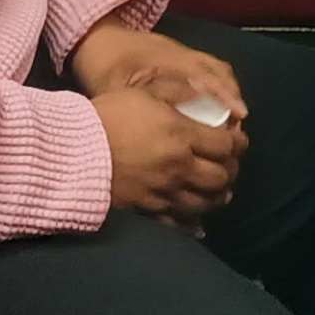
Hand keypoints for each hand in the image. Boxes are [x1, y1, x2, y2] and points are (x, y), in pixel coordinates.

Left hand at [69, 16, 242, 123]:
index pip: (204, 76)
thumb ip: (140, 106)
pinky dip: (221, 85)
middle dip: (233, 97)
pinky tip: (221, 105)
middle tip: (239, 127)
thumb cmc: (104, 66)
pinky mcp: (181, 54)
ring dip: (230, 91)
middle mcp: (181, 54)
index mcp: (166, 62)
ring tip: (235, 120)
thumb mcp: (115, 90)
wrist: (97, 37)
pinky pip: (210, 67)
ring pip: (217, 68)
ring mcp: (183, 52)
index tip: (240, 115)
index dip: (225, 95)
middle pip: (218, 71)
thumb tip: (166, 131)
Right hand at [94, 80, 242, 224]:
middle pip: (220, 177)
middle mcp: (179, 167)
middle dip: (230, 170)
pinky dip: (193, 222)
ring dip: (217, 196)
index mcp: (182, 135)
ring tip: (220, 190)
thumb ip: (181, 93)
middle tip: (229, 164)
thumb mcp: (147, 92)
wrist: (75, 150)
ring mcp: (164, 192)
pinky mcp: (148, 209)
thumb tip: (209, 95)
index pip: (225, 145)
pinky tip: (198, 221)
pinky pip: (178, 222)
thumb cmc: (110, 115)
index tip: (239, 140)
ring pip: (204, 202)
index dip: (238, 143)